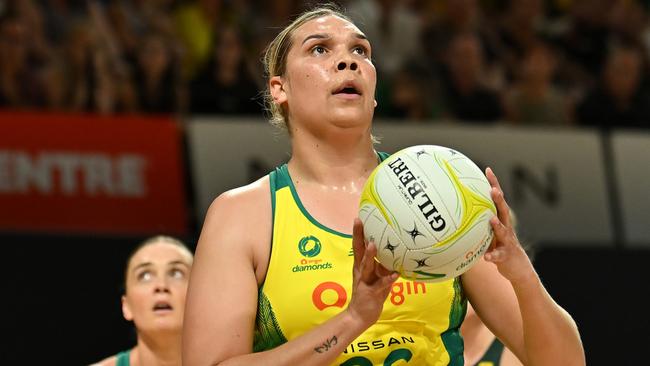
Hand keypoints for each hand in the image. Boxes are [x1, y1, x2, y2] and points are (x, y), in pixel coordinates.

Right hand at [346, 218, 398, 327]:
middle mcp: (360, 270)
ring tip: (373, 244)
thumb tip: (396, 252)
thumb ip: (383, 264)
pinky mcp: (370, 292)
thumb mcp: (377, 276)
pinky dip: (388, 279)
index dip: (358, 232)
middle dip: (358, 236)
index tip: (359, 217)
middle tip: (358, 222)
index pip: (358, 245)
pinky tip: (395, 274)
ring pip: (366, 266)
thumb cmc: (370, 293)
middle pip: (358, 250)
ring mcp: (364, 281)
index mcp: (361, 265)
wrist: (359, 315)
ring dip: (370, 255)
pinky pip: (380, 284)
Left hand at [484, 167, 535, 285]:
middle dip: (498, 199)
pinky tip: (487, 257)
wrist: (517, 267)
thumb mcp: (489, 232)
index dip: (494, 184)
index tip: (487, 170)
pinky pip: (498, 255)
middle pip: (503, 210)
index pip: (497, 199)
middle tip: (493, 189)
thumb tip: (456, 210)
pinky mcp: (506, 255)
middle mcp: (506, 227)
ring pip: (503, 231)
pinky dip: (493, 256)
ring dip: (497, 225)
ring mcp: (507, 240)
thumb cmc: (499, 246)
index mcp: (500, 219)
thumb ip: (478, 222)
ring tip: (490, 219)